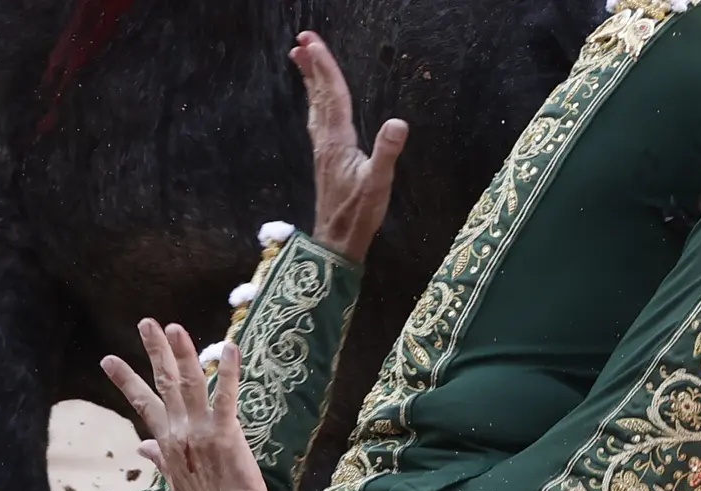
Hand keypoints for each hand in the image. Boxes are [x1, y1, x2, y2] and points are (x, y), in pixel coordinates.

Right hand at [100, 321, 267, 490]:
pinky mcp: (225, 433)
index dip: (126, 380)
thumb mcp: (175, 481)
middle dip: (154, 351)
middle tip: (146, 323)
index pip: (142, 403)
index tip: (108, 359)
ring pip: (188, 383)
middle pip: (163, 383)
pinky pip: (225, 397)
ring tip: (173, 327)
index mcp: (167, 441)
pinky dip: (228, 372)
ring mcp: (200, 430)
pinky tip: (230, 348)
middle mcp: (179, 431)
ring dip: (181, 353)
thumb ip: (159, 459)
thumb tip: (141, 447)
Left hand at [290, 31, 407, 263]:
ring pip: (315, 108)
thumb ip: (387, 152)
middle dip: (312, 66)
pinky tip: (316, 105)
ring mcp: (323, 151)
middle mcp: (326, 140)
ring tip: (301, 60)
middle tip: (302, 39)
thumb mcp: (379, 183)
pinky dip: (316, 104)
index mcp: (338, 140)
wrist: (336, 241)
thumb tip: (399, 122)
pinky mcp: (325, 161)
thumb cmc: (358, 214)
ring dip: (310, 82)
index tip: (313, 42)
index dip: (324, 67)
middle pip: (318, 96)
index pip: (332, 95)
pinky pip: (318, 121)